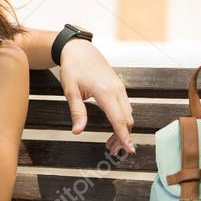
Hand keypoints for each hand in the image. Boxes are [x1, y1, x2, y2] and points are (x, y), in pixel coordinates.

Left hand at [59, 40, 134, 155]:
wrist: (79, 49)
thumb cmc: (73, 68)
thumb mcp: (70, 90)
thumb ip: (77, 112)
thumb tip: (78, 132)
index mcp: (105, 92)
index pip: (119, 119)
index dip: (124, 136)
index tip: (130, 149)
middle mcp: (117, 90)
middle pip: (127, 120)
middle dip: (123, 137)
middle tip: (112, 151)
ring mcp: (120, 88)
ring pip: (128, 114)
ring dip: (123, 130)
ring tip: (111, 144)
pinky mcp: (119, 87)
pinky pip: (126, 107)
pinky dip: (122, 120)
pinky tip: (114, 127)